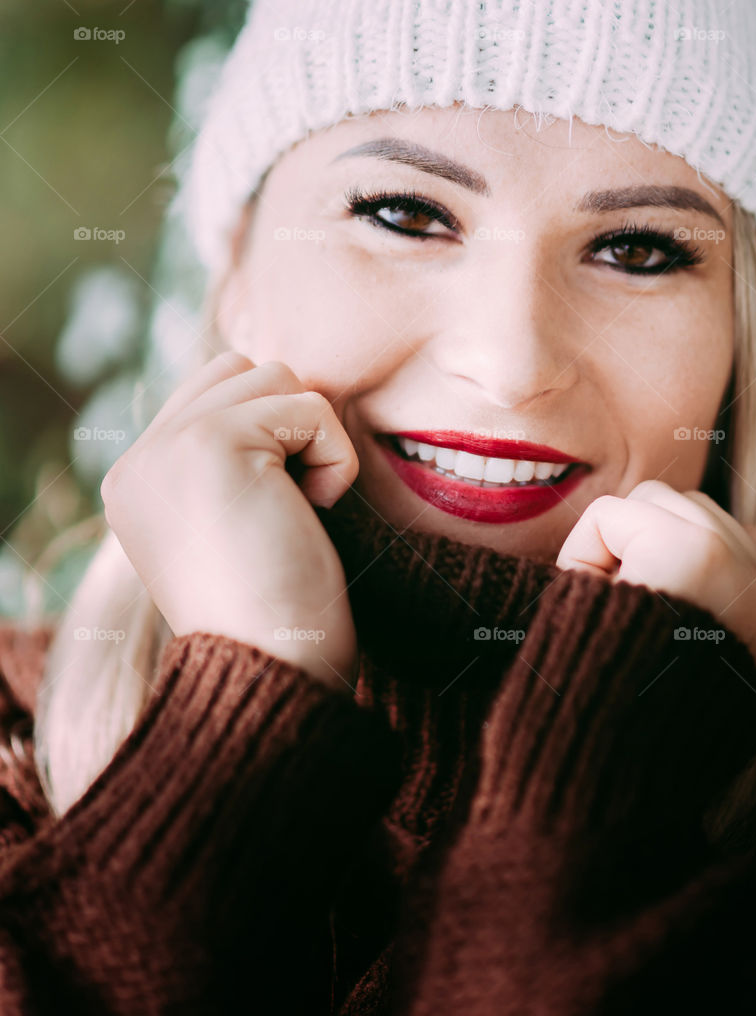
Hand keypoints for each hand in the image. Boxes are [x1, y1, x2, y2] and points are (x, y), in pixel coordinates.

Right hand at [100, 351, 359, 691]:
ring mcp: (168, 447)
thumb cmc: (275, 613)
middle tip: (290, 503)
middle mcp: (139, 459)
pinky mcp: (212, 443)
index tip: (278, 505)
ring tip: (301, 507)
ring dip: (312, 437)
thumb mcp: (232, 525)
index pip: (212, 391)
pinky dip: (334, 456)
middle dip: (288, 424)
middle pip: (241, 370)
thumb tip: (280, 390)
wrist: (272, 669)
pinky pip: (310, 406)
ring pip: (275, 376)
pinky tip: (315, 511)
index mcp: (136, 480)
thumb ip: (229, 458)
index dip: (269, 428)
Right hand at [555, 479, 755, 710]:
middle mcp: (744, 571)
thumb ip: (598, 556)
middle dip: (629, 543)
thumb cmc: (584, 693)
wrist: (627, 788)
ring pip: (711, 519)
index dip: (578, 562)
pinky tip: (688, 612)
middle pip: (664, 502)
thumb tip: (614, 524)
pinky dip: (716, 570)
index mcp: (689, 555)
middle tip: (612, 604)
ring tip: (650, 606)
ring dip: (672, 547)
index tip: (577, 609)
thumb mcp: (574, 611)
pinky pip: (750, 558)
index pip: (609, 517)